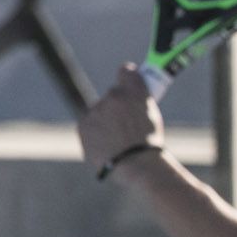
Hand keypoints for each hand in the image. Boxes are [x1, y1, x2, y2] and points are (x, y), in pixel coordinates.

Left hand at [78, 65, 164, 180]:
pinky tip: (109, 143)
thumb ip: (139, 101)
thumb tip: (130, 98)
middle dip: (119, 104)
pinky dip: (97, 131)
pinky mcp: (83, 125)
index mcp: (135, 92)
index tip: (130, 82)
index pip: (127, 71)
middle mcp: (114, 96)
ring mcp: (96, 110)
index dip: (129, 76)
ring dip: (107, 119)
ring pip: (100, 111)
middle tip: (128, 121)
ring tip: (119, 139)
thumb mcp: (153, 117)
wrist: (135, 165)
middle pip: (114, 94)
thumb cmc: (150, 143)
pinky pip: (90, 123)